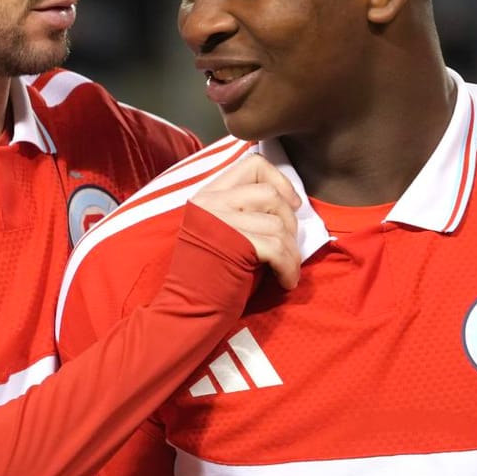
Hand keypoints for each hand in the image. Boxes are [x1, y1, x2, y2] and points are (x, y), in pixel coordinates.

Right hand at [189, 155, 302, 288]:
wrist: (185, 310)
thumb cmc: (209, 276)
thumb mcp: (223, 232)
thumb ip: (246, 212)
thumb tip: (291, 205)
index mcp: (209, 195)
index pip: (253, 165)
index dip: (280, 182)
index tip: (291, 205)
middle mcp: (212, 203)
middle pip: (270, 193)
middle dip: (290, 223)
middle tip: (289, 247)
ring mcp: (220, 222)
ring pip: (277, 224)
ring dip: (291, 252)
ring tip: (288, 270)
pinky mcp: (233, 245)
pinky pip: (277, 248)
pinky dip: (288, 267)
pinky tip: (286, 280)